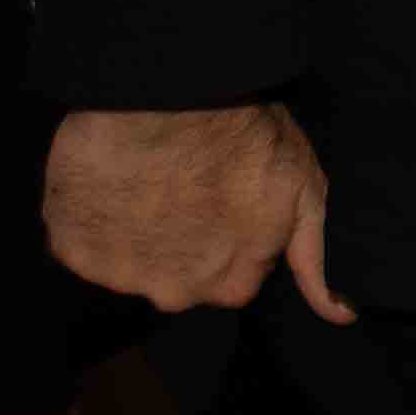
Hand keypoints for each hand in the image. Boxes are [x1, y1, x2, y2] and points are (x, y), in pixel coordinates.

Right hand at [45, 103, 348, 322]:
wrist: (167, 98)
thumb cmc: (244, 137)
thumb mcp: (303, 191)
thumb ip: (314, 259)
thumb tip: (342, 316)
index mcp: (231, 285)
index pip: (230, 275)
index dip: (226, 233)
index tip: (222, 198)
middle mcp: (174, 294)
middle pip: (178, 274)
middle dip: (181, 240)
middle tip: (184, 186)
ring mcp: (119, 275)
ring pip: (129, 259)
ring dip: (134, 229)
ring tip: (148, 179)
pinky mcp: (72, 250)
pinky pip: (82, 242)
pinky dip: (91, 217)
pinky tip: (112, 182)